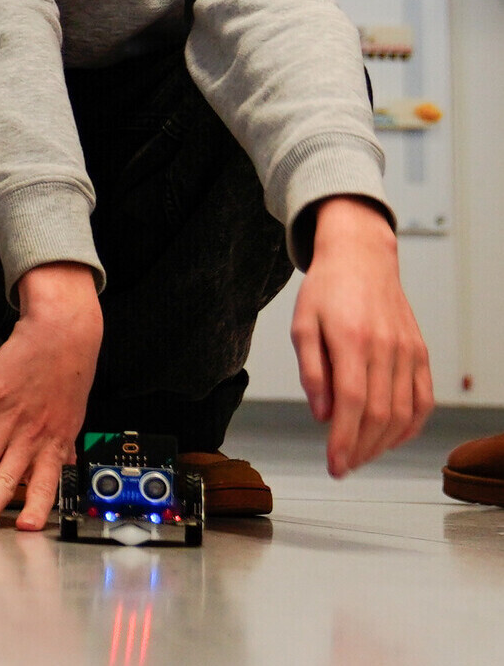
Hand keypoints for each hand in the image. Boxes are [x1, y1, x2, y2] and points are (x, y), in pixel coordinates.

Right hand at [0, 262, 99, 530]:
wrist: (61, 335)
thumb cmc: (69, 373)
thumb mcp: (72, 416)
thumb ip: (61, 444)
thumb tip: (63, 463)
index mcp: (53, 444)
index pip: (45, 485)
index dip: (34, 509)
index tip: (22, 529)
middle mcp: (29, 436)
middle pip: (5, 480)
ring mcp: (5, 419)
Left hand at [293, 196, 433, 476]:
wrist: (362, 260)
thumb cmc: (327, 291)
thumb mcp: (302, 326)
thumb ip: (311, 371)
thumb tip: (322, 414)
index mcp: (352, 341)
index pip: (353, 404)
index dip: (344, 440)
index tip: (334, 464)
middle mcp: (386, 348)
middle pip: (380, 415)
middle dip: (361, 449)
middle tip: (342, 466)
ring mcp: (408, 352)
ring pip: (404, 412)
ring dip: (383, 443)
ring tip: (361, 456)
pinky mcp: (420, 353)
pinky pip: (423, 399)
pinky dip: (410, 426)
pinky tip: (391, 439)